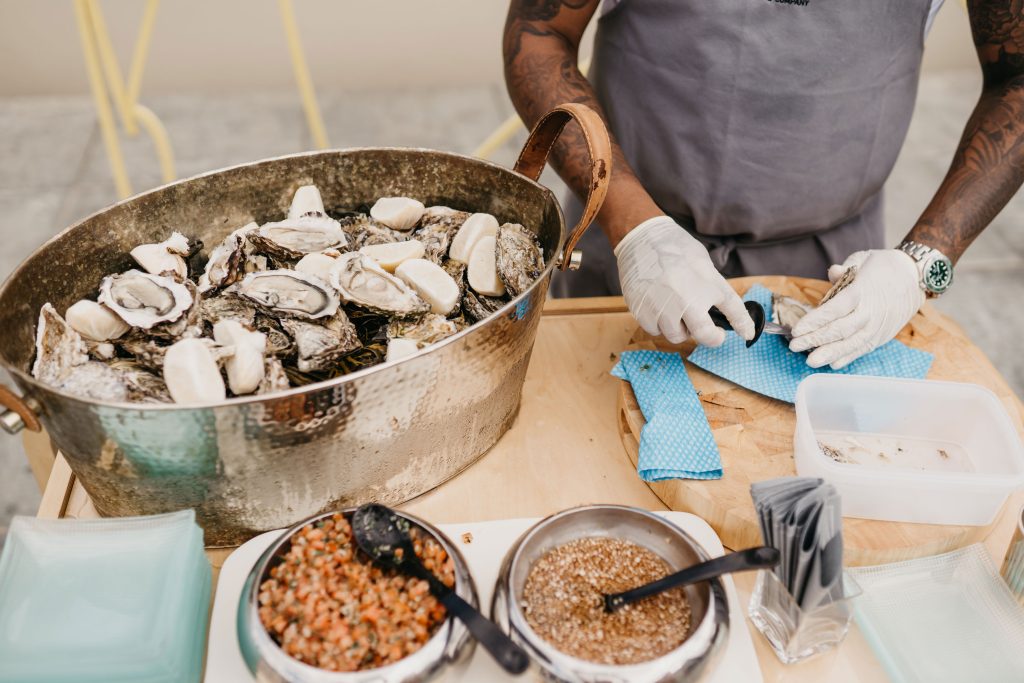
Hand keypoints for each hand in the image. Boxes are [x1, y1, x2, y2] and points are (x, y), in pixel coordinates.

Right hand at [615, 216, 754, 345]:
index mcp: (707, 283)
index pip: (734, 310)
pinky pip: (654, 329)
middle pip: (705, 334)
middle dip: (712, 338)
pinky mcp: (643, 310)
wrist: (642, 238)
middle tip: (712, 334)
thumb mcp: (702, 263)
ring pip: (676, 336)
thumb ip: (712, 288)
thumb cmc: (674, 248)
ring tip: (676, 311)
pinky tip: (657, 306)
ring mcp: (664, 307)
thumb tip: (720, 311)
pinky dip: (658, 323)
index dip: (744, 326)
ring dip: (679, 329)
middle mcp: (688, 298)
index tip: (747, 333)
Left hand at [788, 249, 923, 368]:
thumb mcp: (863, 259)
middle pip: (840, 329)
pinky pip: (864, 348)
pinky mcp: (883, 335)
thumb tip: (833, 273)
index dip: (815, 321)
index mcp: (861, 291)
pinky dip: (849, 357)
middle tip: (794, 346)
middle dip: (815, 340)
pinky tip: (833, 364)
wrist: (916, 276)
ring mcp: (877, 326)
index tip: (796, 330)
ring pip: (852, 343)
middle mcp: (870, 311)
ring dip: (830, 354)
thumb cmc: (884, 266)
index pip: (835, 309)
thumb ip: (844, 269)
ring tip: (810, 362)